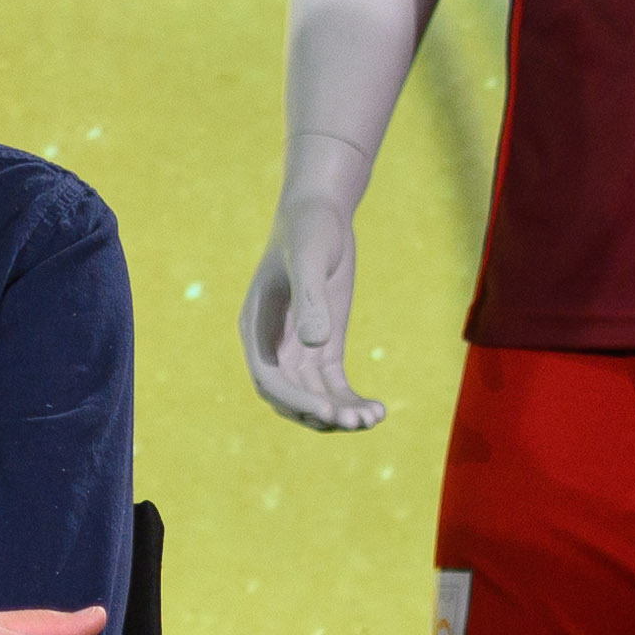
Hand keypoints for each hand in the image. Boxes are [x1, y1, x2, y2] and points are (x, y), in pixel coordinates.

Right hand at [239, 193, 382, 430]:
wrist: (321, 212)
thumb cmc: (308, 230)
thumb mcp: (309, 259)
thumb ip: (309, 299)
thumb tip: (313, 343)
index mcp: (256, 327)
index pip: (268, 378)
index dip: (294, 399)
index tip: (327, 411)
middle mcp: (273, 346)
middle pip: (290, 397)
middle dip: (320, 413)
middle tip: (356, 422)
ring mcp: (299, 349)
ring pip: (315, 397)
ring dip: (340, 414)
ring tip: (373, 419)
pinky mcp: (324, 347)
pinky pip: (334, 386)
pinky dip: (352, 401)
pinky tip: (377, 411)